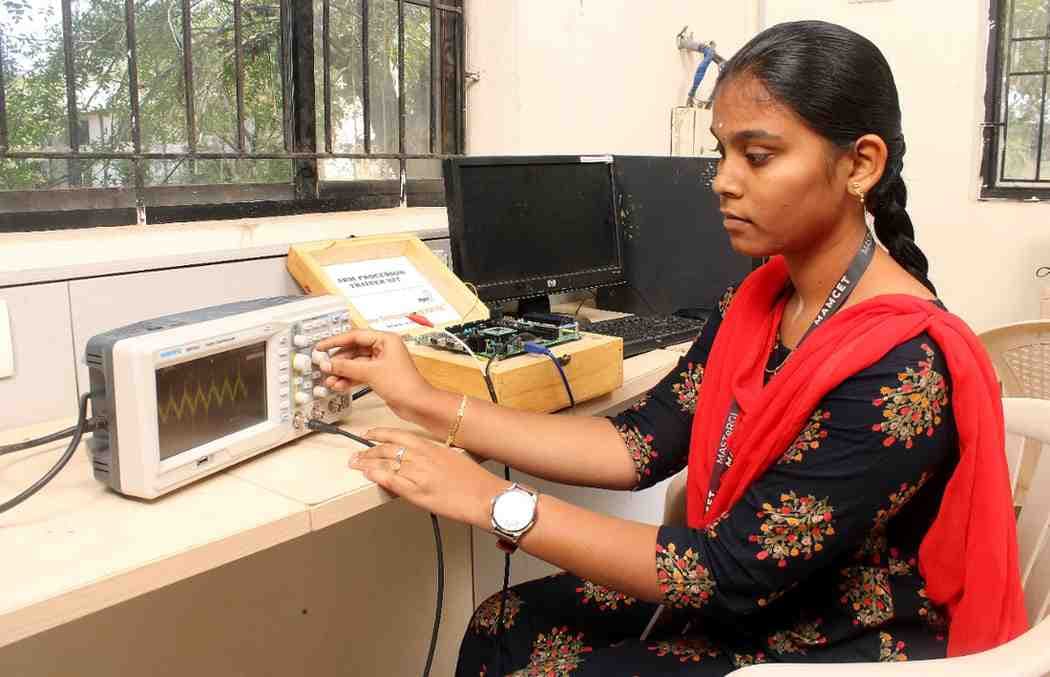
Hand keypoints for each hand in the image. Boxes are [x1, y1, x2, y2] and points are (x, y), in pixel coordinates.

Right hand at [316, 329, 433, 420]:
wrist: (417, 404)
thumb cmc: (404, 384)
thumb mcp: (370, 372)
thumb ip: (346, 367)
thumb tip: (328, 363)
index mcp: (386, 340)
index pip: (355, 335)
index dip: (336, 341)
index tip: (322, 346)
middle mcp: (384, 349)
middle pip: (354, 350)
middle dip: (338, 360)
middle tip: (324, 366)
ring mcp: (382, 363)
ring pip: (356, 364)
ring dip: (342, 372)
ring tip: (330, 380)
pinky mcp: (380, 376)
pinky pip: (360, 374)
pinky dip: (349, 379)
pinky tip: (339, 385)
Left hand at [351, 428, 508, 528]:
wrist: (485, 497)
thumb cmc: (475, 481)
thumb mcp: (454, 458)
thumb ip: (434, 455)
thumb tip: (420, 458)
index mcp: (432, 447)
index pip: (399, 435)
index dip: (381, 433)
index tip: (369, 434)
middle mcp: (423, 457)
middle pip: (388, 448)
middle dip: (368, 450)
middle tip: (356, 453)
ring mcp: (418, 474)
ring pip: (386, 462)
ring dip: (367, 462)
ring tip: (356, 463)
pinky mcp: (417, 491)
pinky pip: (391, 480)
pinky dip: (377, 475)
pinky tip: (368, 474)